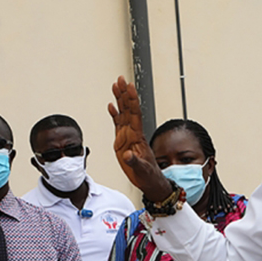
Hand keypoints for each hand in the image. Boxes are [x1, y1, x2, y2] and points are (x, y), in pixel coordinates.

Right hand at [109, 76, 172, 200]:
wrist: (149, 181)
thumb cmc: (148, 175)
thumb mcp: (142, 170)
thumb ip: (134, 162)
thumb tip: (128, 154)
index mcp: (137, 137)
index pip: (135, 114)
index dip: (132, 100)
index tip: (129, 87)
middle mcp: (133, 133)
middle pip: (128, 108)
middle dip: (124, 93)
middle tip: (121, 79)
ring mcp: (128, 136)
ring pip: (123, 113)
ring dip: (120, 99)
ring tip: (116, 85)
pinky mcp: (123, 141)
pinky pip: (118, 124)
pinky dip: (114, 114)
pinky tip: (111, 105)